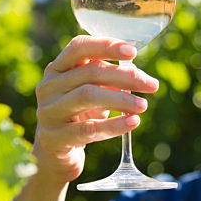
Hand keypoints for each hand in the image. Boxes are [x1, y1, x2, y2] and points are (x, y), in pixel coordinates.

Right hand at [32, 35, 158, 183]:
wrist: (53, 154)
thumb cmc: (77, 116)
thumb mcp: (89, 93)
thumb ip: (107, 81)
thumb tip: (139, 77)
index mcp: (57, 69)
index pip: (79, 48)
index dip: (106, 46)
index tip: (133, 51)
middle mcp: (49, 87)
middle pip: (90, 72)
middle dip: (126, 76)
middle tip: (151, 85)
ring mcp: (48, 112)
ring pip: (88, 96)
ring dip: (121, 99)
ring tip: (143, 105)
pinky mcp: (54, 138)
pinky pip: (89, 129)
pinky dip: (115, 125)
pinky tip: (133, 122)